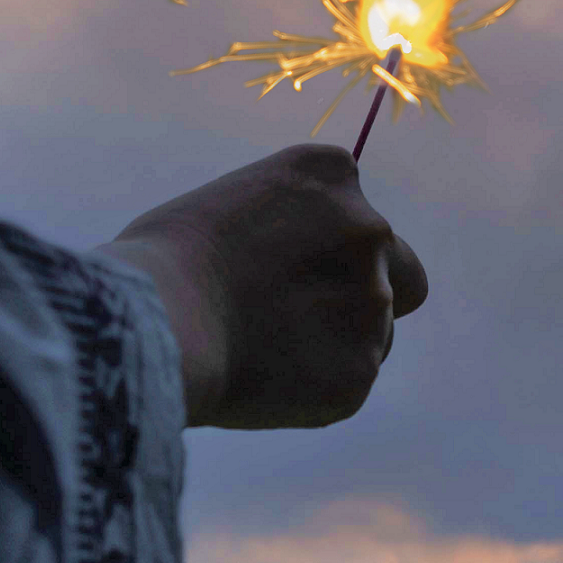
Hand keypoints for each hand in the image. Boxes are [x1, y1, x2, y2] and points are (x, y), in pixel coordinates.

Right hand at [94, 143, 429, 429]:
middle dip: (368, 294)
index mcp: (331, 175)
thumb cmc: (162, 262)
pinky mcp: (359, 370)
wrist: (160, 322)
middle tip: (310, 318)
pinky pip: (348, 381)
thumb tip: (294, 263)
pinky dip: (314, 387)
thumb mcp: (228, 204)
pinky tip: (261, 380)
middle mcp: (367, 230)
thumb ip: (283, 223)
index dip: (325, 244)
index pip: (355, 208)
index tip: (285, 265)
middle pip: (401, 270)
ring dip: (333, 344)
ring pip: (375, 334)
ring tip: (260, 353)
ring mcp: (371, 301)